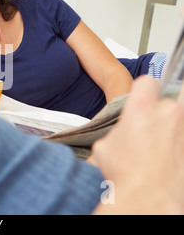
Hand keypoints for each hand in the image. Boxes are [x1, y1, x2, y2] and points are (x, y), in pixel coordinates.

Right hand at [92, 76, 183, 213]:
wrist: (149, 200)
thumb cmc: (126, 175)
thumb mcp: (105, 146)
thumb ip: (118, 131)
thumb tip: (124, 133)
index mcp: (142, 108)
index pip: (147, 82)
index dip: (143, 91)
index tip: (142, 100)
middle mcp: (170, 113)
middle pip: (174, 97)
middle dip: (165, 109)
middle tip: (157, 125)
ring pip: (182, 117)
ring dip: (175, 127)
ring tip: (164, 143)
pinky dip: (180, 144)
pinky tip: (171, 156)